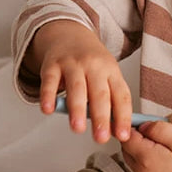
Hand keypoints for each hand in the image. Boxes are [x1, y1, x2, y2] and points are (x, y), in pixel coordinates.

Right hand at [26, 20, 133, 143]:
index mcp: (111, 71)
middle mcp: (94, 66)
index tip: (123, 135)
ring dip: (77, 109)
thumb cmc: (90, 62)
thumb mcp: (107, 75)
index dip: (123, 117)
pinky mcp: (52, 64)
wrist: (68, 33)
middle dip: (101, 117)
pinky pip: (50, 81)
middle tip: (101, 138)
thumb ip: (111, 101)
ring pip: (76, 87)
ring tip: (77, 128)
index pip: (121, 95)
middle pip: (100, 93)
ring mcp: (72, 64)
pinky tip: (48, 109)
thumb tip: (116, 132)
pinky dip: (48, 95)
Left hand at [119, 122, 171, 171]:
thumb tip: (142, 127)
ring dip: (143, 152)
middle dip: (138, 139)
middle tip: (158, 135)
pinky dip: (149, 164)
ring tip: (165, 149)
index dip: (134, 126)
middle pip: (128, 150)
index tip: (147, 123)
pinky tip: (167, 161)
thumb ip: (156, 128)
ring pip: (134, 162)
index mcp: (146, 160)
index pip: (126, 137)